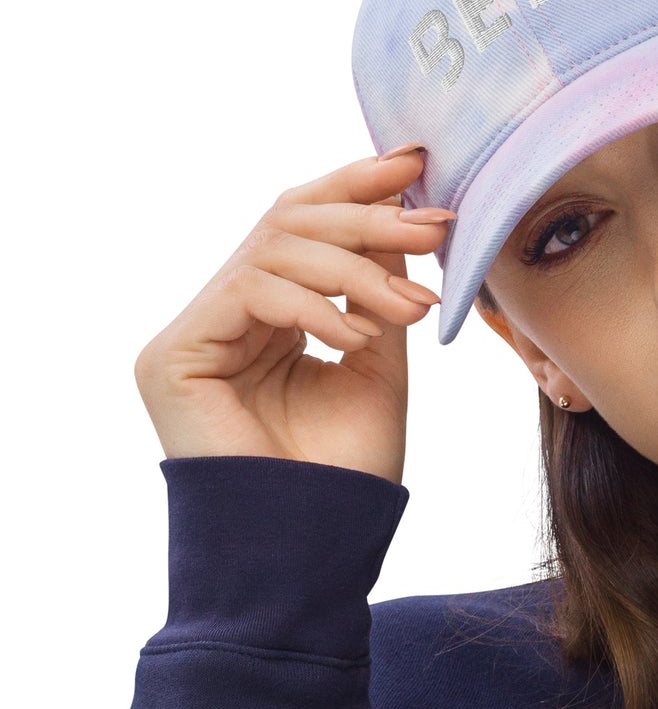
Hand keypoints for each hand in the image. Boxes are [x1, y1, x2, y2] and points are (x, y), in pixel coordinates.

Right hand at [132, 149, 450, 484]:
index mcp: (269, 313)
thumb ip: (380, 292)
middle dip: (366, 217)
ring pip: (273, 249)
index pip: (303, 225)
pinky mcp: (172, 355)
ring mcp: (194, 332)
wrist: (318, 546)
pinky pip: (250, 291)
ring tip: (412, 306)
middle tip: (434, 225)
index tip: (415, 162)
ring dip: (357, 270)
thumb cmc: (347, 469)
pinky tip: (359, 337)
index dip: (354, 186)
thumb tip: (401, 218)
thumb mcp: (378, 362)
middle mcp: (225, 313)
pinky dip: (315, 307)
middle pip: (287, 222)